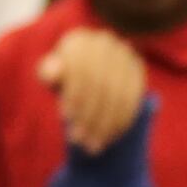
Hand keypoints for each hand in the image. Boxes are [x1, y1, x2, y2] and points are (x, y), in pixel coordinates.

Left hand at [38, 29, 147, 151]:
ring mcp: (125, 55)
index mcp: (80, 40)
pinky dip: (119, 123)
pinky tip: (108, 139)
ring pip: (117, 96)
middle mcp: (105, 42)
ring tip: (90, 146)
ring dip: (104, 125)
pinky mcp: (137, 71)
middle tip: (77, 140)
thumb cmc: (62, 80)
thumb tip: (55, 71)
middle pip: (100, 85)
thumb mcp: (50, 78)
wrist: (88, 80)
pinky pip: (132, 100)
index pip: (80, 69)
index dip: (72, 93)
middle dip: (88, 115)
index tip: (64, 118)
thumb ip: (48, 73)